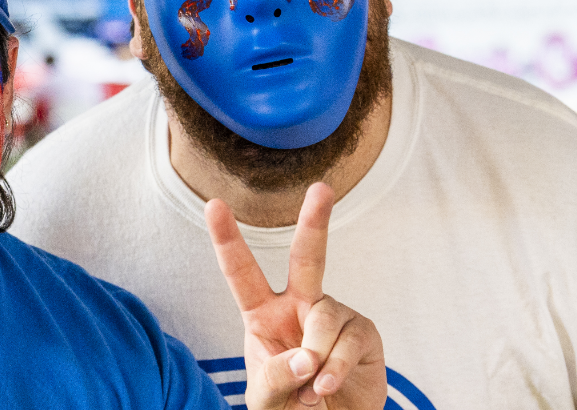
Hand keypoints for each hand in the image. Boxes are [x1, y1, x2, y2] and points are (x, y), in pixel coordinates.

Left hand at [206, 183, 386, 409]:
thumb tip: (306, 356)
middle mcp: (299, 306)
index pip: (241, 273)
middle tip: (322, 189)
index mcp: (262, 314)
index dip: (227, 240)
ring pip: (323, 319)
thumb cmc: (289, 406)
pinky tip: (327, 388)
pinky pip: (348, 341)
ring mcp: (333, 316)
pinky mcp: (363, 333)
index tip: (213, 205)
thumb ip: (275, 376)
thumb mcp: (265, 397)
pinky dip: (334, 370)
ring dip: (315, 360)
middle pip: (307, 258)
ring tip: (311, 391)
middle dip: (315, 222)